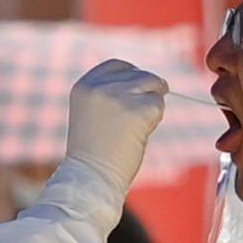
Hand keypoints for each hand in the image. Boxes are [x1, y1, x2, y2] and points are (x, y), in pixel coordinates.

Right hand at [66, 61, 172, 191]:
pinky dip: (155, 119)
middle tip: (139, 117)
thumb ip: (111, 92)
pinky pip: (158, 105)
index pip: (118, 65)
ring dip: (152, 104)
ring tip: (136, 127)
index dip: (133, 75)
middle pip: (139, 74)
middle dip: (147, 91)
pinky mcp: (138, 109)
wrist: (92, 176)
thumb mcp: (92, 113)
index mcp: (85, 85)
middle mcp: (100, 86)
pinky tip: (139, 135)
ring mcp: (119, 96)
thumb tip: (146, 81)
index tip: (140, 89)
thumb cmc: (94, 152)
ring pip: (152, 85)